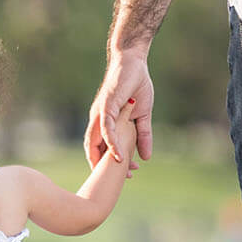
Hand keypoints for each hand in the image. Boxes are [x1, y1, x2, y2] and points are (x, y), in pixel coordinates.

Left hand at [86, 52, 154, 167]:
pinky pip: (106, 128)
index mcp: (104, 123)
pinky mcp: (106, 105)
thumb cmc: (134, 85)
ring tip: (119, 171)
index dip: (110, 165)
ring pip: (97, 142)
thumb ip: (143, 136)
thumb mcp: (142, 115)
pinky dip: (111, 143)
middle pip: (95, 150)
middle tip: (122, 179)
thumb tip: (147, 157)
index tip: (127, 175)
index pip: (102, 149)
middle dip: (105, 168)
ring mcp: (100, 113)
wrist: (133, 62)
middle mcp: (98, 120)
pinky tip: (118, 155)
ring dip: (106, 159)